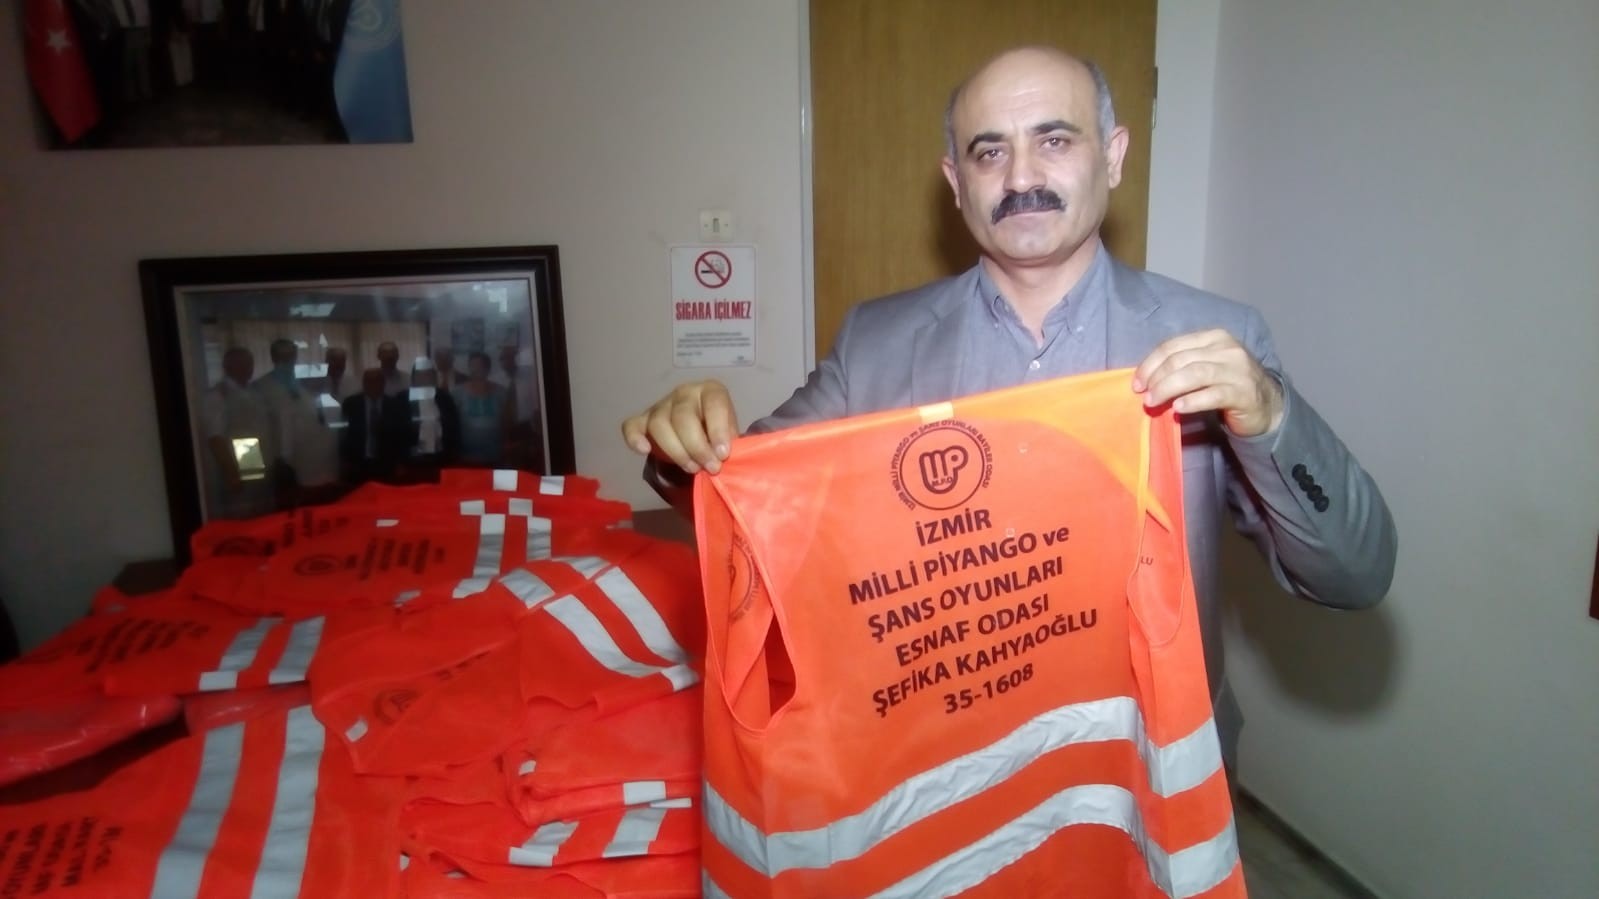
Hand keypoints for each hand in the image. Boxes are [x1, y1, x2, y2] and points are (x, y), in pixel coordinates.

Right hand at [621, 381, 738, 474]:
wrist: (700, 432)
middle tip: (709, 468)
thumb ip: (728, 441)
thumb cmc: (718, 433)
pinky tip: (645, 450)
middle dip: (696, 447)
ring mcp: (661, 405)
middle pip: (683, 416)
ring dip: (675, 451)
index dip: (718, 430)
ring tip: (691, 468)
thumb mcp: (731, 433)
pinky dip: (634, 438)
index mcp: (710, 391)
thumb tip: (721, 456)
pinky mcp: (643, 420)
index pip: (714, 403)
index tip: (723, 455)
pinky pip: (631, 426)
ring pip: (659, 424)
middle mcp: (684, 393)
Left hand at [1131, 329, 1283, 437]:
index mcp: (1213, 337)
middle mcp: (1227, 349)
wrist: (1266, 404)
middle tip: (1143, 396)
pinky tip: (1178, 408)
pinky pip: (1213, 395)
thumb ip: (1182, 367)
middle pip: (1181, 360)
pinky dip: (1192, 401)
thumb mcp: (1206, 367)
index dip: (1150, 364)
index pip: (1173, 346)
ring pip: (1194, 374)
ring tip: (1152, 402)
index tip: (1136, 383)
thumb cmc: (1227, 385)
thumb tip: (1145, 380)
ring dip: (1168, 388)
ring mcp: (1237, 370)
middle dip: (1156, 378)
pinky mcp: (1243, 392)